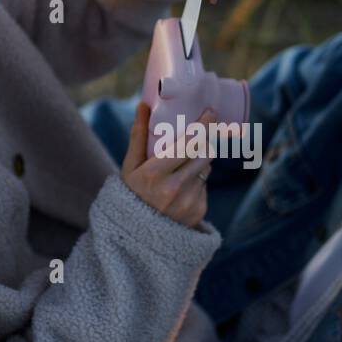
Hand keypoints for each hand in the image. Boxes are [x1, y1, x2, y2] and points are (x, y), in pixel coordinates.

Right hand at [121, 101, 212, 227]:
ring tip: (181, 167)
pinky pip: (204, 186)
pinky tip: (181, 189)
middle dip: (203, 142)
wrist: (137, 236)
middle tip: (200, 134)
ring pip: (205, 169)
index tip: (211, 112)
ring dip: (199, 162)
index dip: (202, 126)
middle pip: (203, 154)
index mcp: (155, 174)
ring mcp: (189, 201)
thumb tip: (143, 105)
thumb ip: (138, 136)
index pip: (187, 144)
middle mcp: (175, 189)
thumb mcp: (129, 167)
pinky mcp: (199, 211)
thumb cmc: (131, 194)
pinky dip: (197, 182)